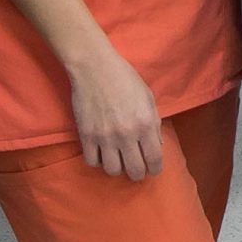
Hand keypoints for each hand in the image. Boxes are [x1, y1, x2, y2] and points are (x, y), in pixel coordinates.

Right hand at [67, 47, 164, 178]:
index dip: (155, 169)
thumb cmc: (126, 79)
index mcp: (146, 124)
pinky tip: (101, 153)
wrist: (95, 68)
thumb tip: (156, 146)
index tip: (153, 169)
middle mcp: (127, 135)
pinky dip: (98, 161)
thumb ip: (154, 124)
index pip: (154, 159)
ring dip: (117, 168)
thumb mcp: (148, 98)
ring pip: (112, 170)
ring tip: (118, 159)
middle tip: (136, 167)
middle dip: (138, 173)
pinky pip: (92, 161)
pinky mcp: (86, 136)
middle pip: (134, 171)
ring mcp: (105, 137)